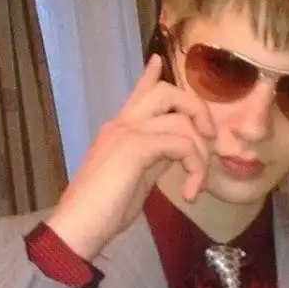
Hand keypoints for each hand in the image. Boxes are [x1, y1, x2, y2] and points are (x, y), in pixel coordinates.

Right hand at [46, 56, 214, 260]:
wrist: (77, 227)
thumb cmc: (103, 212)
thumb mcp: (135, 179)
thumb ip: (153, 159)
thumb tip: (176, 151)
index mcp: (119, 130)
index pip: (138, 94)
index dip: (151, 75)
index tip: (157, 60)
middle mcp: (122, 123)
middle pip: (167, 92)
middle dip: (198, 110)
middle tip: (210, 140)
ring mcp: (127, 132)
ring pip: (182, 121)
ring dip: (200, 155)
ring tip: (197, 185)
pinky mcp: (135, 147)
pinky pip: (181, 144)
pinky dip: (194, 167)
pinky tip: (190, 193)